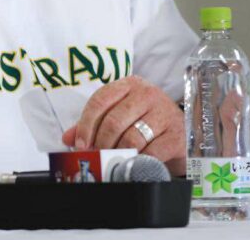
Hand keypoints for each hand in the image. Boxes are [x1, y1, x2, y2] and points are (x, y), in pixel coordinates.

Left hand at [62, 75, 184, 174]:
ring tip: (111, 160)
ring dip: (117, 153)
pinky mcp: (176, 134)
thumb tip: (68, 138)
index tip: (80, 143)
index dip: (86, 124)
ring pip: (131, 137)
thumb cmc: (144, 122)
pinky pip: (150, 151)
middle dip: (100, 142)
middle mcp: (147, 94)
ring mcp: (164, 113)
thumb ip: (93, 123)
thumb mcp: (120, 115)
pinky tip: (131, 164)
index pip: (100, 101)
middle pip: (114, 120)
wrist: (182, 133)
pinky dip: (136, 160)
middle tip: (96, 155)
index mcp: (129, 85)